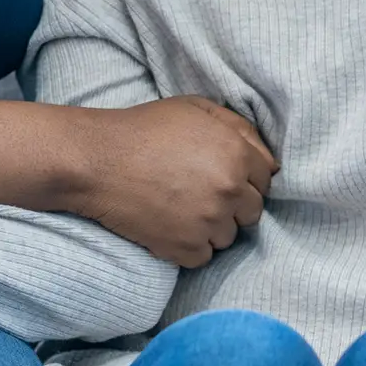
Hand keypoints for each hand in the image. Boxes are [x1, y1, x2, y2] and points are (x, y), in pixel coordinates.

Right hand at [76, 96, 275, 267]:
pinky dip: (190, 246)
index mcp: (236, 155)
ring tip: (182, 209)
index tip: (224, 178)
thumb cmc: (144, 129)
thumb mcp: (195, 109)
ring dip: (212, 227)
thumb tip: (269, 158)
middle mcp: (229, 190)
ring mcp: (208, 222)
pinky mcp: (185, 248)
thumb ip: (239, 127)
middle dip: (233, 205)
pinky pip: (204, 256)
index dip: (246, 178)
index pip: (267, 179)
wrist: (97, 161)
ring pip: (229, 236)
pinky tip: (171, 225)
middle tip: (202, 194)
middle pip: (252, 212)